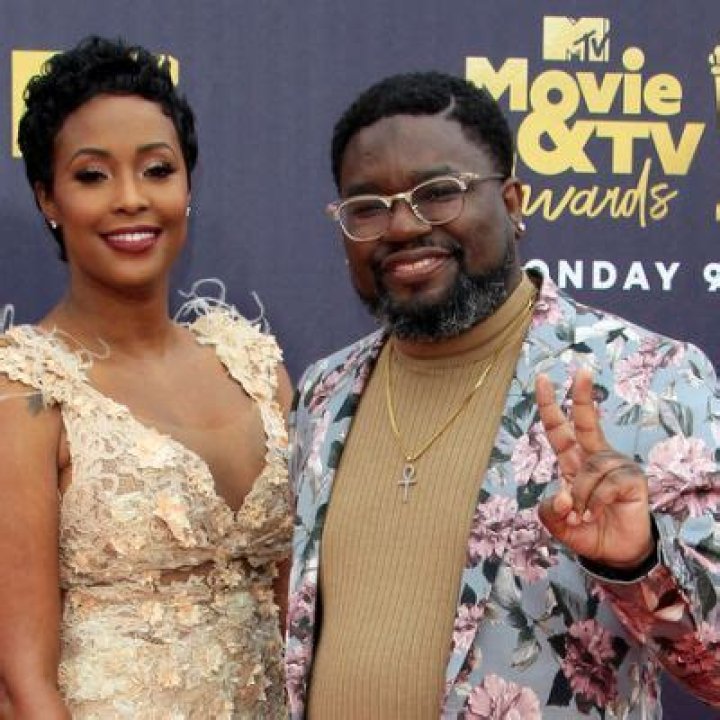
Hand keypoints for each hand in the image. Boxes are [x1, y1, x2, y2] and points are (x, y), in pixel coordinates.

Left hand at [535, 369, 653, 568]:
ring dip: (579, 497)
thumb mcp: (556, 523)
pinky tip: (595, 514)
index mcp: (573, 461)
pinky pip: (605, 484)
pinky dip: (594, 503)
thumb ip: (550, 509)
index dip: (550, 406)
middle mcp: (594, 457)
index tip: (543, 379)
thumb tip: (562, 497)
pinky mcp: (632, 480)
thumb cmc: (586, 531)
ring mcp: (616, 466)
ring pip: (588, 469)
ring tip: (581, 517)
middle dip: (581, 396)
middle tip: (581, 370)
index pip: (559, 429)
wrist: (614, 555)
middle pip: (586, 421)